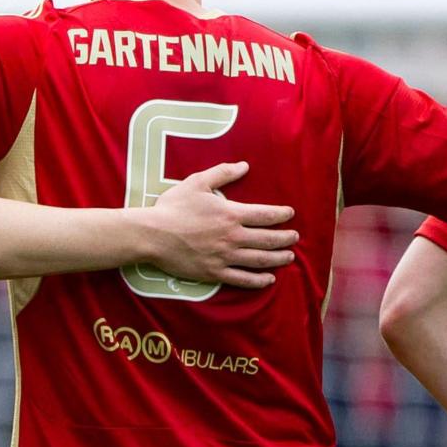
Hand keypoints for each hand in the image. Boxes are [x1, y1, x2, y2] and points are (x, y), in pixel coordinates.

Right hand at [140, 161, 296, 289]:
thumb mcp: (196, 182)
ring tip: (288, 256)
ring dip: (278, 258)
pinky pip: (242, 279)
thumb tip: (244, 166)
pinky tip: (268, 279)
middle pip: (268, 239)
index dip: (282, 214)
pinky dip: (258, 280)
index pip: (265, 215)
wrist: (151, 235)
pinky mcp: (214, 272)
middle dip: (285, 238)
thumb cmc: (173, 207)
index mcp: (230, 214)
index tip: (290, 214)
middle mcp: (232, 237)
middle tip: (295, 237)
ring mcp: (224, 257)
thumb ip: (222, 173)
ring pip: (259, 260)